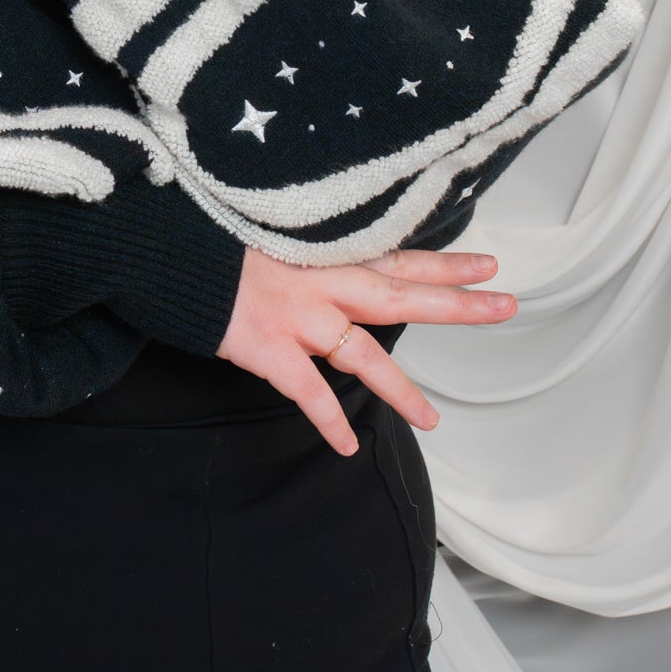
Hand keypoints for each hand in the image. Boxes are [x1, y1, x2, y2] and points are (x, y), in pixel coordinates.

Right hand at [216, 245, 516, 455]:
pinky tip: (346, 448)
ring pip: (365, 355)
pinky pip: (309, 393)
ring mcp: (297, 315)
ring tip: (433, 420)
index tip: (487, 264)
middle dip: (455, 302)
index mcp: (323, 248)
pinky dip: (329, 422)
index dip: (443, 261)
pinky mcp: (269, 346)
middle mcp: (320, 280)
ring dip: (401, 389)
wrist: (165, 245)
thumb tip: (327, 251)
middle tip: (505, 306)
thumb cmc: (212, 230)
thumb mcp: (268, 223)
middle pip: (401, 293)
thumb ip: (303, 241)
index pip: (396, 253)